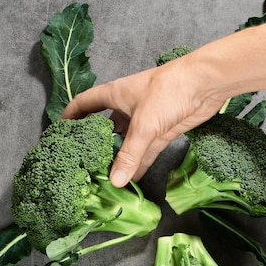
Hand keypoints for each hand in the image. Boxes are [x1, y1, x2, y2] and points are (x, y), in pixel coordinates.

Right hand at [61, 56, 225, 185]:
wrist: (206, 85)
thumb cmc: (169, 91)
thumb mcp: (144, 124)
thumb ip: (129, 154)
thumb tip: (115, 181)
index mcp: (115, 94)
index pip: (85, 103)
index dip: (71, 115)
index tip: (60, 131)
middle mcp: (127, 107)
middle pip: (106, 128)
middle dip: (97, 146)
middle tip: (85, 165)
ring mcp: (145, 121)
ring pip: (127, 143)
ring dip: (119, 159)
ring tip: (105, 179)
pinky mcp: (162, 132)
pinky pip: (145, 151)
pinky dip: (138, 164)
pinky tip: (130, 180)